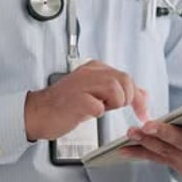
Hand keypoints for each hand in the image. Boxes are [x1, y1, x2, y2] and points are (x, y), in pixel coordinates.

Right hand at [24, 60, 148, 140]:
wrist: (39, 113)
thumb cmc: (65, 105)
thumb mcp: (95, 93)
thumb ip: (118, 91)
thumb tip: (143, 94)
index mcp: (95, 68)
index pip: (126, 78)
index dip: (137, 97)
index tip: (142, 112)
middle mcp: (90, 72)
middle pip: (125, 81)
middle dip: (126, 99)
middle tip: (112, 108)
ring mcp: (82, 84)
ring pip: (116, 91)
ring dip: (112, 104)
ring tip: (97, 108)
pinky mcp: (77, 99)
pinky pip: (100, 107)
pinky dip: (97, 113)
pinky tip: (86, 112)